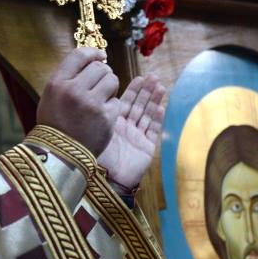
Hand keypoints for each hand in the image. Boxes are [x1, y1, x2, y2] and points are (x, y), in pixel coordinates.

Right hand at [36, 47, 119, 154]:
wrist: (60, 155)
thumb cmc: (55, 125)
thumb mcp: (51, 97)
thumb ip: (67, 78)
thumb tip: (92, 58)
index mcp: (57, 84)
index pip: (79, 55)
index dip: (92, 53)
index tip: (100, 56)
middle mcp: (73, 91)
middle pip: (100, 67)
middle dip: (103, 74)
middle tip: (99, 85)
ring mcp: (91, 104)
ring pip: (112, 80)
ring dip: (110, 88)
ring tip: (101, 99)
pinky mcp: (106, 117)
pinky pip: (117, 101)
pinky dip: (112, 107)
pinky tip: (101, 116)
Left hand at [96, 74, 166, 189]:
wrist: (105, 181)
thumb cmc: (96, 157)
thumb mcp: (96, 131)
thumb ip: (100, 115)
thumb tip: (98, 92)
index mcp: (111, 123)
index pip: (124, 102)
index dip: (132, 90)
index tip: (139, 77)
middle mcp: (125, 129)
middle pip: (138, 106)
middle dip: (146, 91)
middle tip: (153, 76)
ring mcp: (137, 138)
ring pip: (147, 115)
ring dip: (154, 101)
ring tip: (160, 86)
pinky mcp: (146, 148)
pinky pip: (153, 131)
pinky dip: (157, 119)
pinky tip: (161, 107)